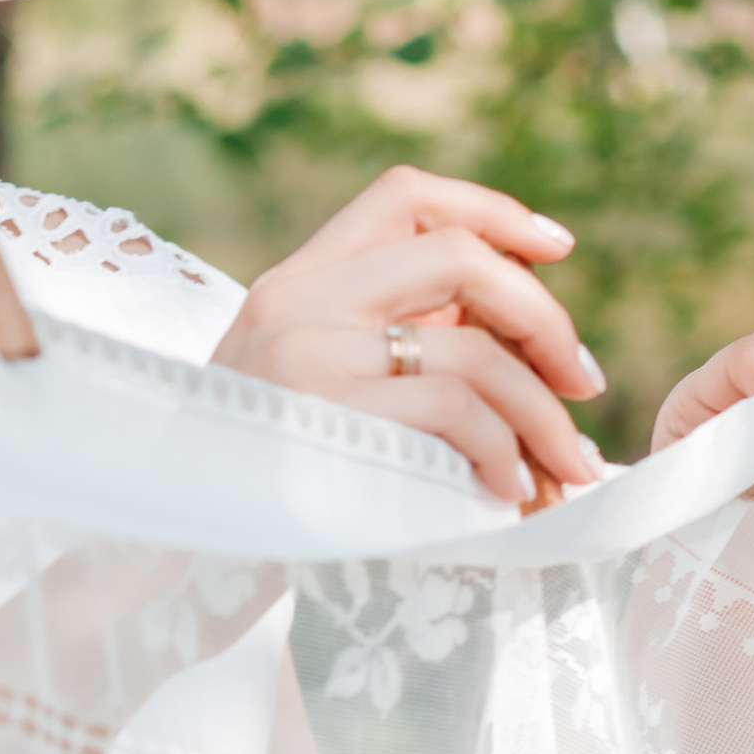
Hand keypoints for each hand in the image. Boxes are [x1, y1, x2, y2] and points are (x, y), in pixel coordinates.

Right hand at [209, 166, 605, 507]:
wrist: (170, 558)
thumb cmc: (260, 478)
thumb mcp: (304, 382)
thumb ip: (385, 339)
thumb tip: (528, 338)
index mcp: (295, 282)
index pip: (405, 195)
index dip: (494, 209)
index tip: (559, 248)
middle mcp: (298, 303)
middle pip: (459, 254)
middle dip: (544, 316)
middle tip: (583, 381)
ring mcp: (310, 359)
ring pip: (474, 351)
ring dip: (544, 414)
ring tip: (569, 464)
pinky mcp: (331, 423)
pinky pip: (457, 413)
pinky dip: (507, 453)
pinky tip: (510, 492)